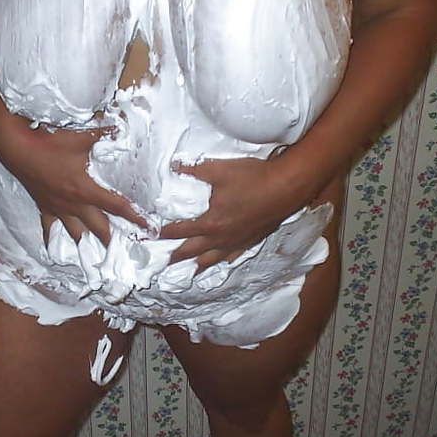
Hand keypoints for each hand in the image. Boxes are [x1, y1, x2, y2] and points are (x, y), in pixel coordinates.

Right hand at [0, 113, 146, 245]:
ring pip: (76, 232)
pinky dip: (52, 238)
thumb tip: (123, 125)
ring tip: (96, 253)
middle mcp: (75, 204)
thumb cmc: (51, 143)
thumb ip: (106, 133)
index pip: (118, 206)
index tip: (148, 227)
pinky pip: (48, 228)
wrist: (19, 149)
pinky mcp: (44, 207)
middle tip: (124, 248)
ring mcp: (58, 208)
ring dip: (87, 241)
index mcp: (87, 190)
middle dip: (113, 238)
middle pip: (99, 227)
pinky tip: (54, 249)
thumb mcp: (83, 136)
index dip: (135, 217)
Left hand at [159, 155, 323, 272]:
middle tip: (163, 263)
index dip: (162, 233)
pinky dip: (224, 258)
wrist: (286, 187)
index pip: (179, 231)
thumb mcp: (219, 169)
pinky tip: (223, 260)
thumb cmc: (252, 178)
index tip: (150, 236)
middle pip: (192, 250)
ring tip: (190, 271)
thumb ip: (193, 169)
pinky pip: (233, 254)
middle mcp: (221, 237)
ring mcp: (236, 241)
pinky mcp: (251, 239)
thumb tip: (173, 165)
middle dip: (176, 256)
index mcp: (209, 222)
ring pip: (213, 258)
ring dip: (198, 264)